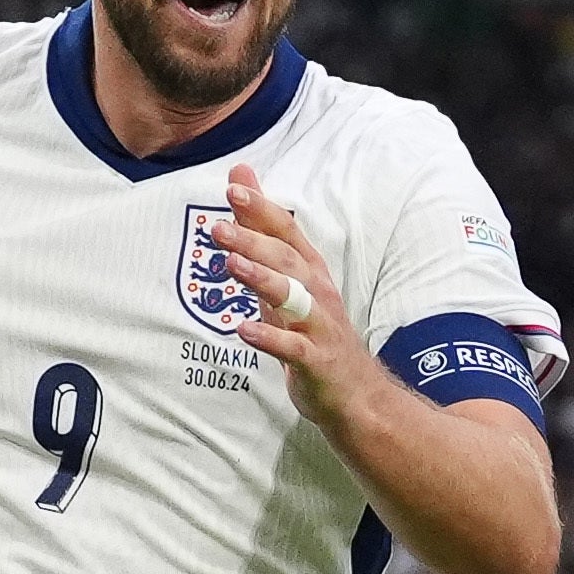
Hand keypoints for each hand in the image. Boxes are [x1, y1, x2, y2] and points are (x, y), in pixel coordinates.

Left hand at [208, 165, 383, 435]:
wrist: (355, 393)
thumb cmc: (313, 330)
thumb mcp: (286, 278)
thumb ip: (260, 231)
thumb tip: (239, 180)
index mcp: (309, 271)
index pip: (286, 232)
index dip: (262, 209)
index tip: (234, 187)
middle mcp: (317, 293)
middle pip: (285, 260)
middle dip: (253, 241)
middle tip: (219, 227)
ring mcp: (318, 327)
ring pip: (292, 298)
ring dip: (262, 280)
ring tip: (232, 265)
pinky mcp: (316, 361)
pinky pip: (293, 348)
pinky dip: (270, 338)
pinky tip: (244, 331)